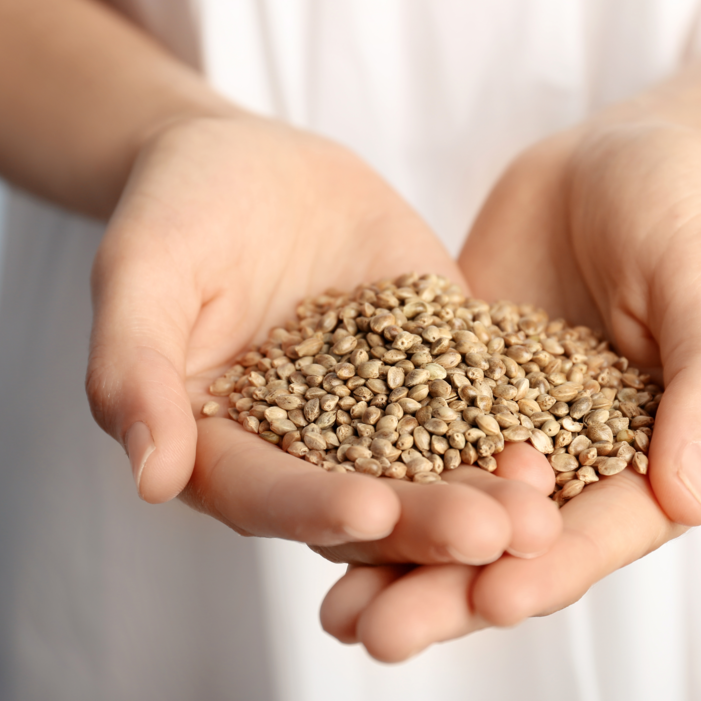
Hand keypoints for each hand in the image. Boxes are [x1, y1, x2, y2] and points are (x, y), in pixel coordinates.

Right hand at [85, 115, 560, 564]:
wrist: (253, 165)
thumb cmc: (176, 211)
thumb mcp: (141, 272)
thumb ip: (134, 368)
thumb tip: (148, 477)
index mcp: (226, 451)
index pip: (267, 495)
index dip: (313, 507)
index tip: (367, 512)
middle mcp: (307, 456)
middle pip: (367, 505)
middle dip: (429, 523)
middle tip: (495, 535)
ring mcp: (379, 419)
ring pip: (432, 473)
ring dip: (487, 499)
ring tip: (545, 513)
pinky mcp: (438, 375)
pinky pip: (478, 408)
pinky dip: (515, 430)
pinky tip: (567, 443)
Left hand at [319, 121, 700, 660]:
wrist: (613, 157)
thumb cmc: (684, 215)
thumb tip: (691, 498)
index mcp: (652, 462)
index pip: (600, 532)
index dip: (549, 571)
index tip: (493, 603)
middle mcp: (578, 465)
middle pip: (514, 547)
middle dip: (451, 594)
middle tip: (380, 636)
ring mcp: (510, 433)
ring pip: (454, 513)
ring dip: (398, 564)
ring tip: (335, 614)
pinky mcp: (453, 396)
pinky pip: (408, 449)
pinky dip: (369, 486)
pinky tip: (314, 520)